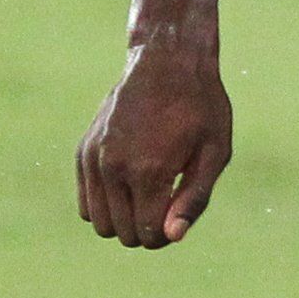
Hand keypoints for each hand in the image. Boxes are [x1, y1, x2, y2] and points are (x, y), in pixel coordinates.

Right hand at [78, 16, 234, 247]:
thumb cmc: (200, 107)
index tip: (178, 214)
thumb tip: (173, 236)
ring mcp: (94, 159)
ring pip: (98, 223)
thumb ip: (195, 198)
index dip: (167, 235)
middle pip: (123, 233)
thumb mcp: (215, 152)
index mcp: (149, 171)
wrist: (167, 61)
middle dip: (147, 230)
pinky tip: (128, 185)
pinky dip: (104, 204)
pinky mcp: (83, 151)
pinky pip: (85, 203)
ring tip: (147, 196)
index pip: (149, 234)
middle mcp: (115, 168)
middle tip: (167, 204)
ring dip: (123, 220)